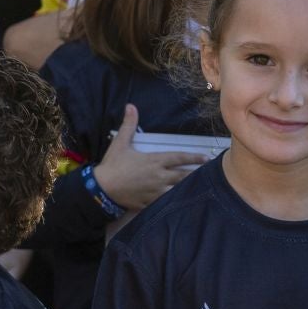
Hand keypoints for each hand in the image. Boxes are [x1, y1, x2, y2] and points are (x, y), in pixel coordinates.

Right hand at [92, 106, 206, 209]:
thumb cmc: (112, 165)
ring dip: (187, 188)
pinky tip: (179, 200)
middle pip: (184, 175)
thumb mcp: (120, 143)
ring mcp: (156, 191)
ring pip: (178, 190)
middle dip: (195, 174)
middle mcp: (159, 176)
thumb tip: (131, 106)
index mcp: (155, 161)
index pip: (179, 158)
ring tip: (196, 187)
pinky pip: (166, 202)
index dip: (194, 157)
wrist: (101, 188)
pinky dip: (174, 200)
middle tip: (206, 174)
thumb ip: (128, 125)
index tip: (206, 157)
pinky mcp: (150, 202)